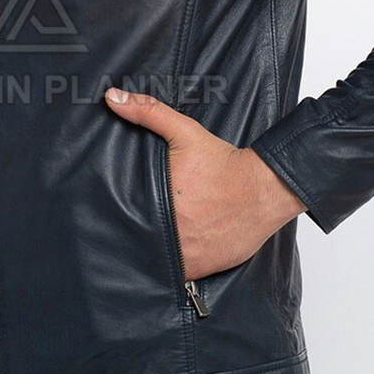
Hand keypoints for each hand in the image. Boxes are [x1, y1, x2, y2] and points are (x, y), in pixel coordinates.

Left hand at [104, 87, 306, 279]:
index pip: (125, 219)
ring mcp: (190, 255)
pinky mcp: (206, 268)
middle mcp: (173, 233)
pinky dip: (176, 268)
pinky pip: (182, 275)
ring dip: (154, 255)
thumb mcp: (186, 133)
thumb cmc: (225, 163)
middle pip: (141, 242)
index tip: (108, 218)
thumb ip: (148, 113)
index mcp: (160, 203)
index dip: (114, 221)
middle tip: (128, 231)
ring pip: (159, 263)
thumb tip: (112, 98)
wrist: (266, 187)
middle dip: (134, 237)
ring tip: (149, 244)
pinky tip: (173, 256)